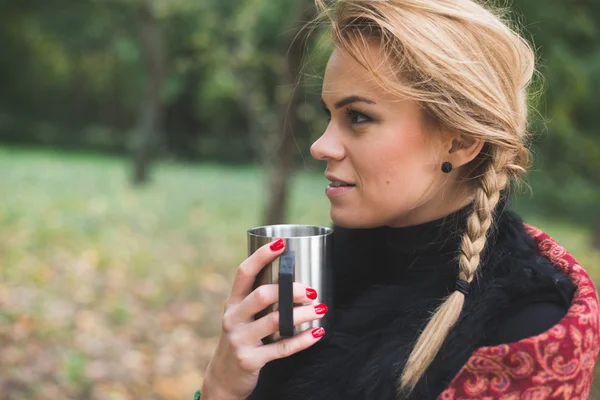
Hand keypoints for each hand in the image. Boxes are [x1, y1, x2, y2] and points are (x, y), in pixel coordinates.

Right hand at [201, 239, 326, 399]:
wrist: (223, 378)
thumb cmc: (241, 339)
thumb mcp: (241, 316)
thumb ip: (257, 300)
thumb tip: (293, 278)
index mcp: (232, 302)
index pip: (244, 272)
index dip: (261, 256)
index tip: (281, 243)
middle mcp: (233, 318)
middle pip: (261, 295)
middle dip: (290, 289)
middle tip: (311, 290)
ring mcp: (240, 340)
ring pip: (275, 321)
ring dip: (302, 313)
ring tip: (320, 308)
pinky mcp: (250, 360)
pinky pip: (282, 348)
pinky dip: (302, 340)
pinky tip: (317, 333)